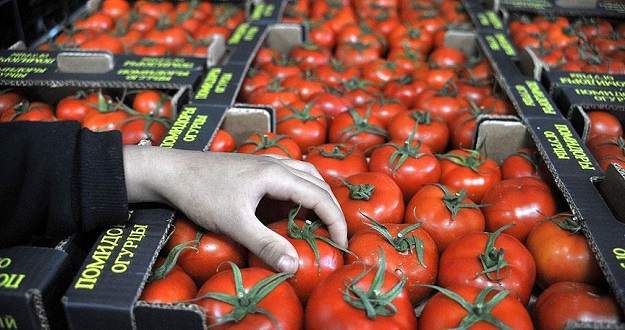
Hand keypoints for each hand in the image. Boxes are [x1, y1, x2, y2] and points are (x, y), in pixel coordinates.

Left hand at [122, 145, 346, 273]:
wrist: (172, 170)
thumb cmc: (202, 193)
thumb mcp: (234, 223)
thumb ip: (265, 244)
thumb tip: (293, 266)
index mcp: (277, 174)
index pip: (320, 196)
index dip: (336, 220)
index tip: (341, 243)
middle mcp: (277, 163)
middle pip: (318, 183)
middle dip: (332, 209)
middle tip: (336, 235)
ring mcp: (266, 163)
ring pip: (306, 175)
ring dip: (318, 196)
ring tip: (320, 220)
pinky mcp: (256, 167)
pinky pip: (290, 176)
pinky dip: (302, 191)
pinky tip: (292, 207)